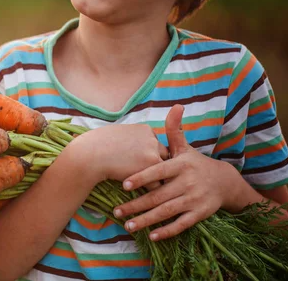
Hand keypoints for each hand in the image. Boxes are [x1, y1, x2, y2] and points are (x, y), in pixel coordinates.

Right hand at [64, 123, 168, 184]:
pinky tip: (139, 192)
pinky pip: (157, 184)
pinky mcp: (150, 170)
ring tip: (147, 187)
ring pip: (162, 170)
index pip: (154, 143)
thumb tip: (133, 146)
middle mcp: (152, 140)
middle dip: (155, 165)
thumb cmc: (97, 144)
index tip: (139, 161)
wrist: (89, 155)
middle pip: (163, 155)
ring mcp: (153, 154)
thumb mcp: (117, 132)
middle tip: (148, 175)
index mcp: (145, 129)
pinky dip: (149, 189)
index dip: (147, 153)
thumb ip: (131, 137)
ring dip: (155, 178)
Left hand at [113, 105, 253, 240]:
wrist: (225, 182)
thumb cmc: (196, 163)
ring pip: (167, 211)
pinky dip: (167, 231)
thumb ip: (175, 130)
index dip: (141, 177)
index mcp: (181, 164)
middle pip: (158, 195)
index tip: (123, 184)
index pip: (158, 171)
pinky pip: (182, 224)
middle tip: (116, 212)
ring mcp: (194, 199)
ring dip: (146, 220)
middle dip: (136, 205)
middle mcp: (188, 182)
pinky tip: (152, 236)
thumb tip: (176, 106)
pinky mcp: (200, 213)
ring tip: (127, 225)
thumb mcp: (185, 148)